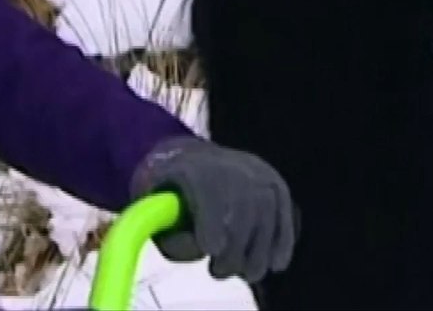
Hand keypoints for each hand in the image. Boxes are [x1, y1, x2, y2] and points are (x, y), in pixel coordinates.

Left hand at [130, 136, 296, 282]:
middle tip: (218, 272)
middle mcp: (230, 164)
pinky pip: (284, 214)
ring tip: (244, 275)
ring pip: (267, 214)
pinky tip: (274, 264)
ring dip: (259, 252)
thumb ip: (162, 229)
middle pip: (242, 207)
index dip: (213, 221)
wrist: (191, 157)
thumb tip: (199, 250)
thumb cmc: (165, 188)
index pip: (210, 191)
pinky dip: (281, 242)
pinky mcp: (276, 184)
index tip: (211, 250)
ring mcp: (258, 172)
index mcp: (193, 166)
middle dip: (235, 248)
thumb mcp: (147, 203)